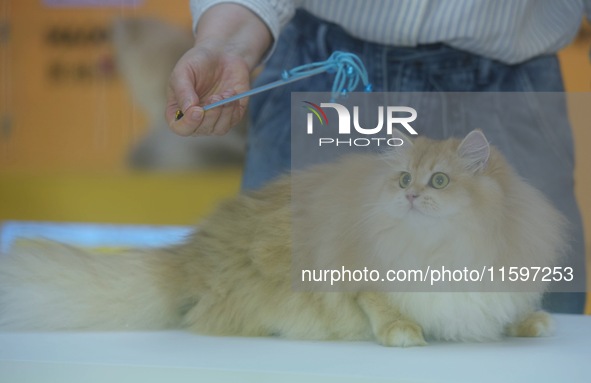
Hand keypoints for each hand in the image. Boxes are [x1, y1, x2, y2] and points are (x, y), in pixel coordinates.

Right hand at [165, 4, 271, 136]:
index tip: (197, 111)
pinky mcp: (232, 115)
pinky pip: (233, 121)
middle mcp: (196, 119)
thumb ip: (183, 91)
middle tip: (215, 96)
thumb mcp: (184, 71)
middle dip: (210, 114)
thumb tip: (189, 110)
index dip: (188, 124)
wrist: (223, 53)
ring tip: (225, 93)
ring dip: (223, 112)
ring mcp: (214, 119)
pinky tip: (231, 93)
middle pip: (200, 130)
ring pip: (219, 129)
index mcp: (179, 110)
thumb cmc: (198, 62)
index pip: (180, 128)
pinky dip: (233, 108)